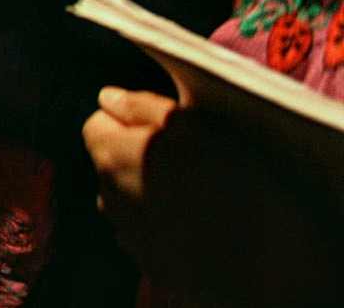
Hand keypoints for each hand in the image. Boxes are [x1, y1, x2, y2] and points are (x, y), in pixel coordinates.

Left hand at [83, 87, 340, 306]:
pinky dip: (165, 224)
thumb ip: (140, 105)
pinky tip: (201, 225)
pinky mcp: (151, 264)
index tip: (165, 128)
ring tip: (200, 194)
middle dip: (137, 155)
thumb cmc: (233, 180)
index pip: (98, 124)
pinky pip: (149, 233)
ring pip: (128, 199)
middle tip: (189, 160)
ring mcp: (128, 235)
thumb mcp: (193, 121)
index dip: (130, 121)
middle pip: (112, 162)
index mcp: (110, 156)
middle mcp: (107, 197)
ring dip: (150, 191)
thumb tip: (107, 99)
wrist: (265, 260)